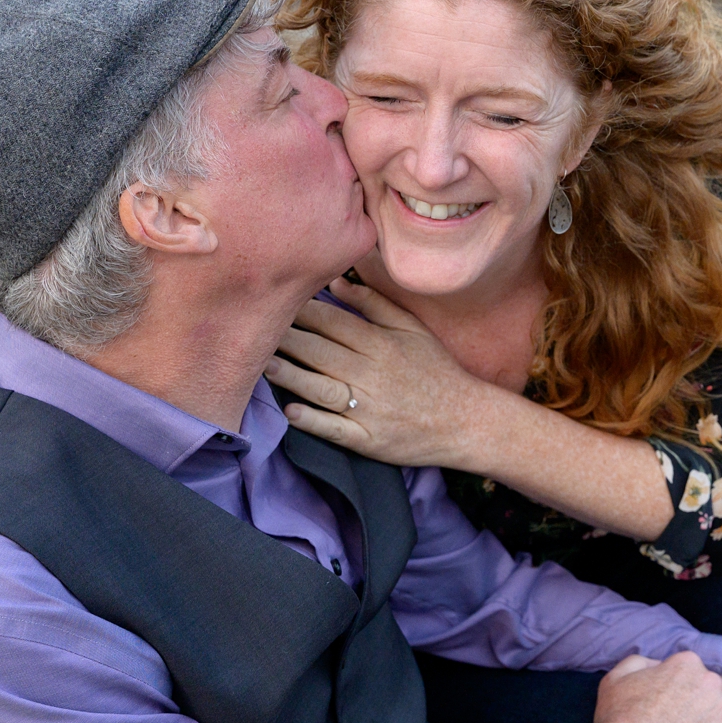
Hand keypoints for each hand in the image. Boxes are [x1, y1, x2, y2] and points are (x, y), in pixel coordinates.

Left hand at [264, 281, 492, 466]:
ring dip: (290, 376)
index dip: (302, 312)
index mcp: (382, 344)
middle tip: (254, 329)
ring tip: (263, 365)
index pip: (334, 322)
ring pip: (322, 388)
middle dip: (286, 339)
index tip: (274, 302)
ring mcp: (370, 409)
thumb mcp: (413, 329)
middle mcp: (373, 374)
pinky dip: (312, 420)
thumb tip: (336, 283)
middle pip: (321, 352)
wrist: (467, 420)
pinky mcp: (369, 439)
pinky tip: (290, 411)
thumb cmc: (436, 370)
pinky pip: (336, 429)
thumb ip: (375, 304)